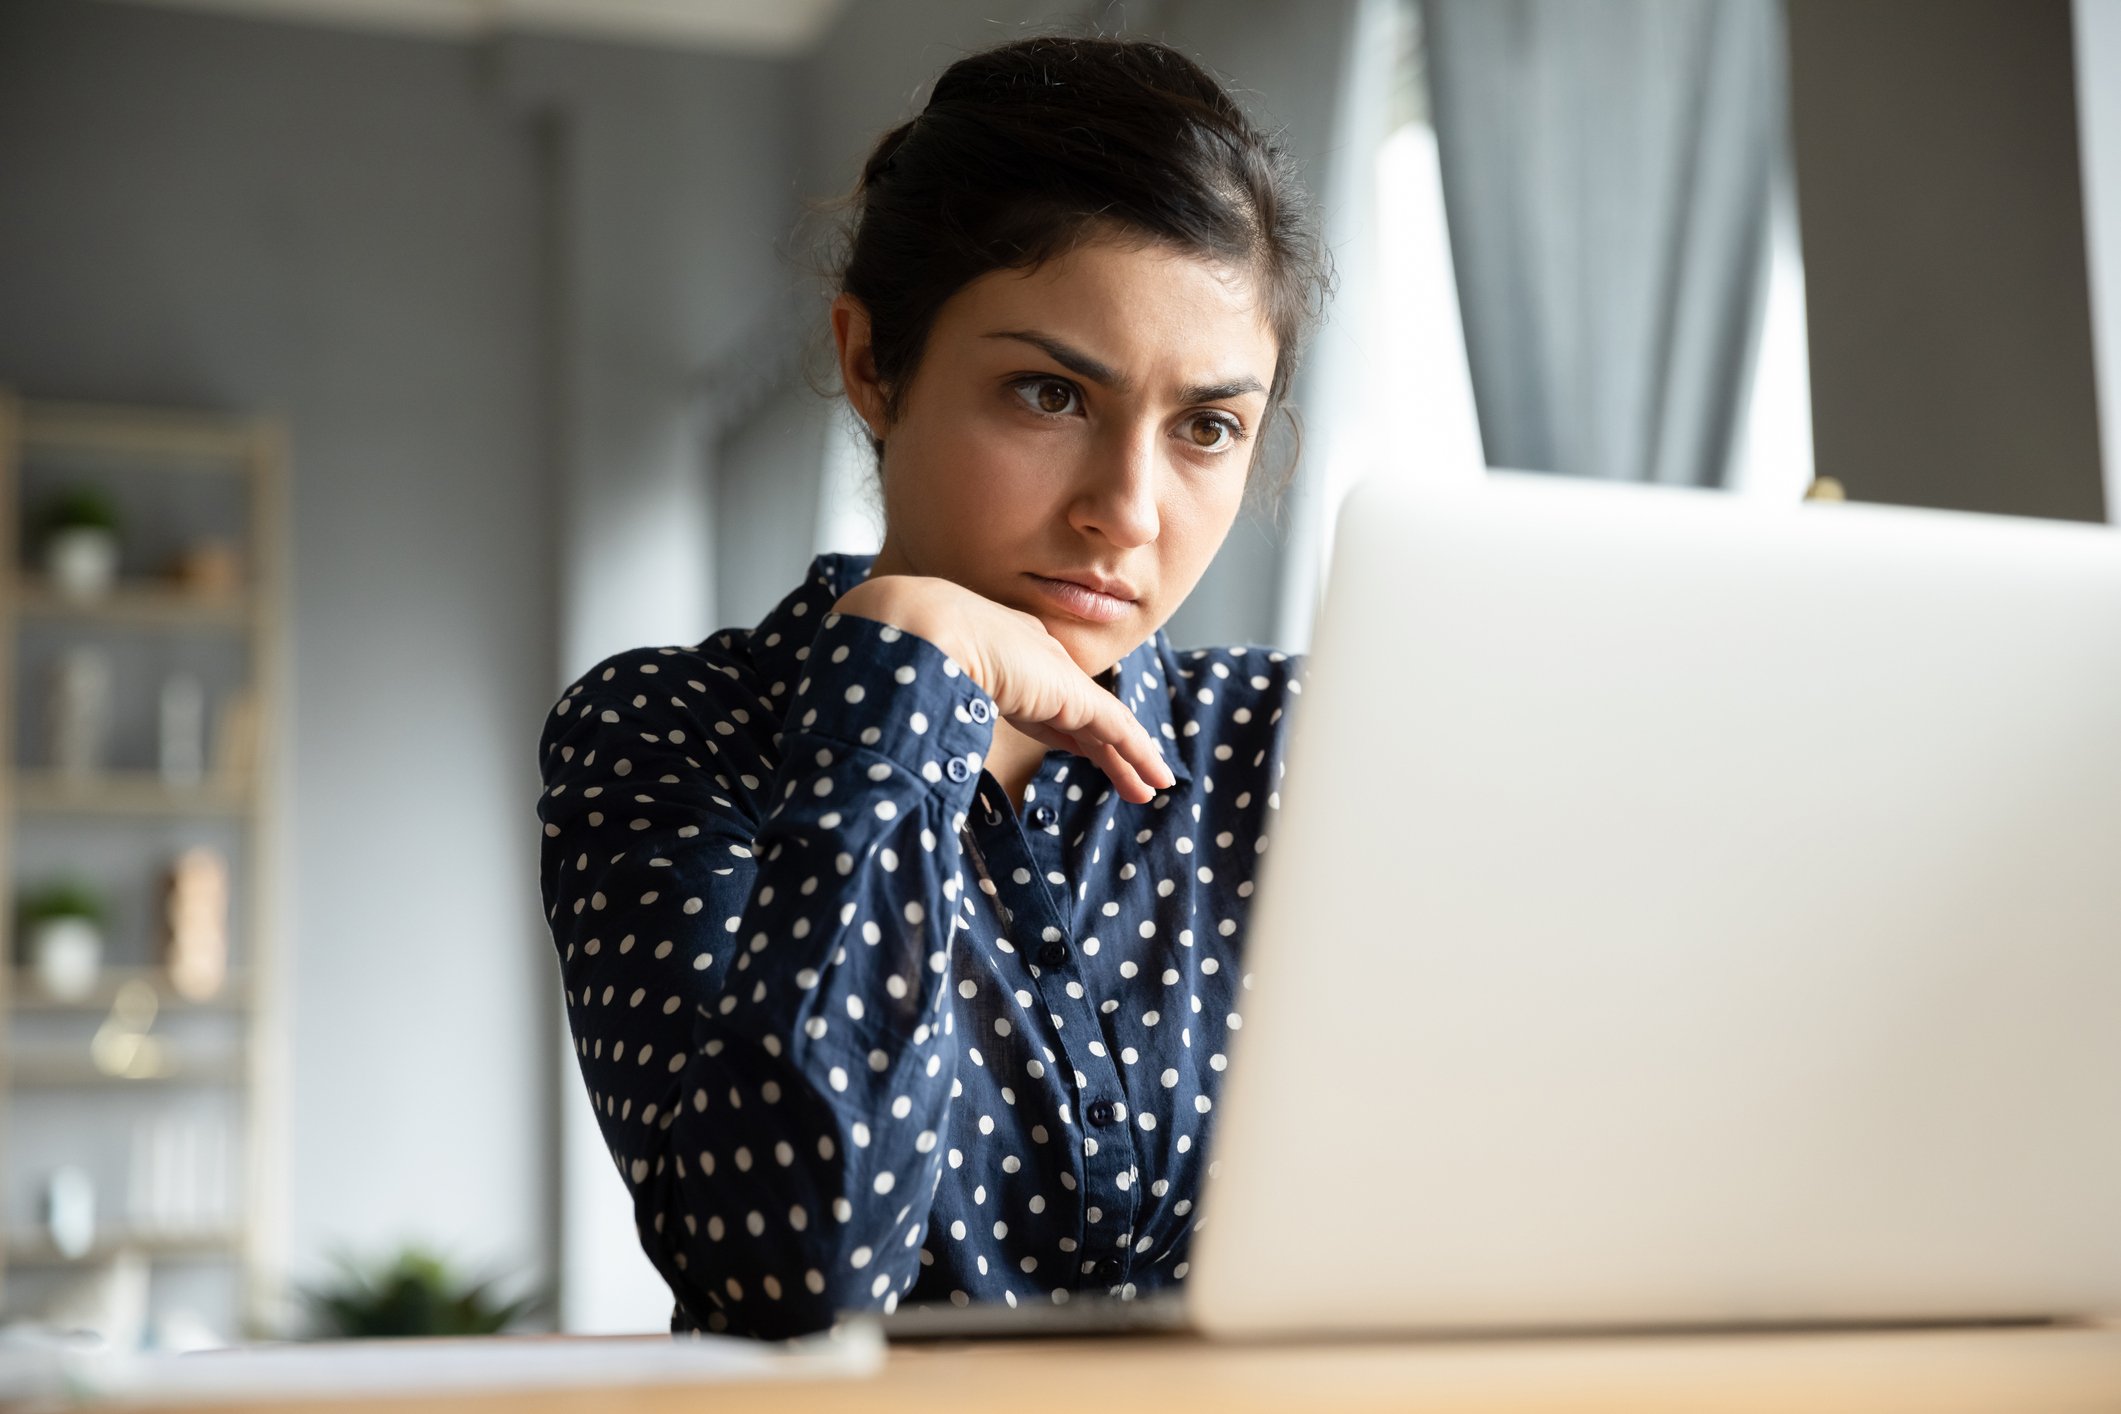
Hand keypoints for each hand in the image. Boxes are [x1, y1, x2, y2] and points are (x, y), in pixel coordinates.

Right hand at [834, 575, 1175, 803]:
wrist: (920, 628)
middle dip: (1101, 744)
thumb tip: (909, 739)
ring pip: (1103, 723)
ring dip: (1128, 758)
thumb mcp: (929, 683)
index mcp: (1000, 648)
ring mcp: (1054, 674)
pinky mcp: (1071, 694)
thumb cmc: (906, 655)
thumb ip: (937, 704)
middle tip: (1123, 773)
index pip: (1041, 693)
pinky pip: (1116, 729)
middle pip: (1077, 710)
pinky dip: (1138, 754)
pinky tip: (1155, 777)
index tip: (1075, 746)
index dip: (1062, 723)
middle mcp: (1033, 655)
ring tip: (1150, 786)